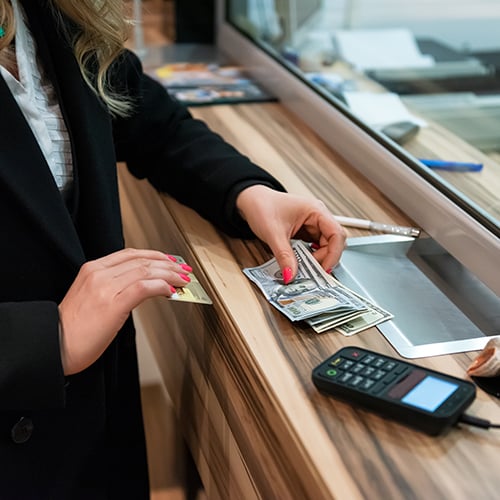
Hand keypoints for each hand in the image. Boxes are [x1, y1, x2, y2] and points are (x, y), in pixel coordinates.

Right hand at [59, 248, 190, 374]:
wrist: (54, 346)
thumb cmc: (72, 330)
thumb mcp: (90, 298)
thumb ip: (112, 287)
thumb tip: (141, 287)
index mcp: (92, 270)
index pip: (130, 254)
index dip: (154, 256)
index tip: (169, 261)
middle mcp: (98, 274)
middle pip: (142, 260)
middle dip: (168, 264)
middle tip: (183, 270)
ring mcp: (105, 287)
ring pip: (146, 270)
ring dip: (170, 274)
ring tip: (183, 280)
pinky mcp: (112, 303)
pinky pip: (144, 287)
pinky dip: (161, 286)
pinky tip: (170, 291)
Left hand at [236, 185, 345, 281]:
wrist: (251, 201)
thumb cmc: (262, 206)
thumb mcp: (273, 234)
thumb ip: (284, 256)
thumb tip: (291, 275)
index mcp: (316, 210)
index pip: (336, 234)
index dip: (333, 254)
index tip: (323, 269)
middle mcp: (318, 217)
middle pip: (334, 242)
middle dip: (326, 258)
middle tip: (312, 272)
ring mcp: (313, 225)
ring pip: (325, 246)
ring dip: (318, 259)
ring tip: (305, 268)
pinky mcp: (307, 232)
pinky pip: (315, 247)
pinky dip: (310, 257)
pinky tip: (302, 263)